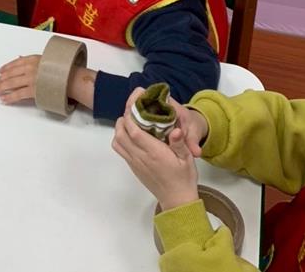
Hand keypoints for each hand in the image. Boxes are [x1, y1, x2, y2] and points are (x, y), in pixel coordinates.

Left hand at [0, 55, 96, 108]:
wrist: (71, 78)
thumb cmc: (63, 69)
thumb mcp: (47, 59)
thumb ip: (34, 61)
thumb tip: (21, 59)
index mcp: (33, 59)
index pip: (15, 63)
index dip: (6, 68)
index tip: (0, 71)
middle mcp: (30, 68)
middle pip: (11, 74)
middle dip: (1, 80)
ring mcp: (31, 79)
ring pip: (11, 84)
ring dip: (2, 88)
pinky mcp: (33, 90)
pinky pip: (18, 95)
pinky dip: (9, 98)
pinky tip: (3, 100)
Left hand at [113, 88, 199, 210]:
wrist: (177, 201)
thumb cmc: (184, 178)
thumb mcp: (187, 159)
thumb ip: (180, 143)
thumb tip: (175, 129)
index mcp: (154, 153)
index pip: (134, 131)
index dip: (130, 116)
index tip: (134, 104)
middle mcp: (140, 157)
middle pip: (121, 134)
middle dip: (123, 119)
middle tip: (132, 109)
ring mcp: (135, 163)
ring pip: (117, 142)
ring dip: (119, 129)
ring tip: (130, 120)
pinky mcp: (133, 168)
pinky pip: (120, 150)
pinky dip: (120, 138)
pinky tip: (131, 134)